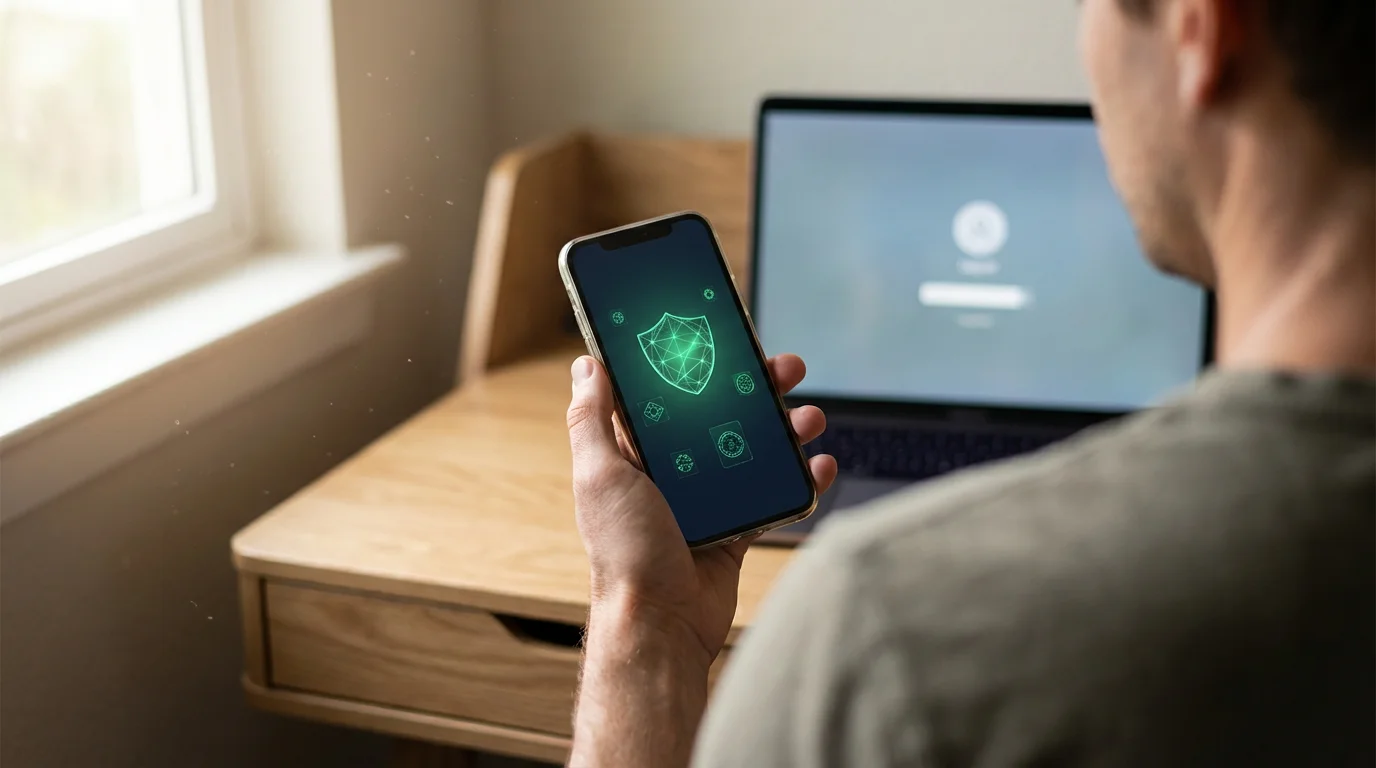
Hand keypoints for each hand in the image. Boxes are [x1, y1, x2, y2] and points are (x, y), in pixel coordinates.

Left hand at [566, 354, 836, 667]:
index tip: (725, 337)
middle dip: (757, 388)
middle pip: (721, 414)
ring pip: (755, 449)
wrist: (660, 624)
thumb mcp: (599, 475)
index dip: (696, 363)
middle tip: (787, 368)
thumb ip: (591, 420)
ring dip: (788, 429)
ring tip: (811, 418)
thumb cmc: (624, 552)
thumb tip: (587, 364)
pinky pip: (775, 496)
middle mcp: (673, 471)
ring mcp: (708, 500)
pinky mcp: (738, 529)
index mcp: (636, 452)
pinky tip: (822, 466)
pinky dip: (802, 480)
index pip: (669, 394)